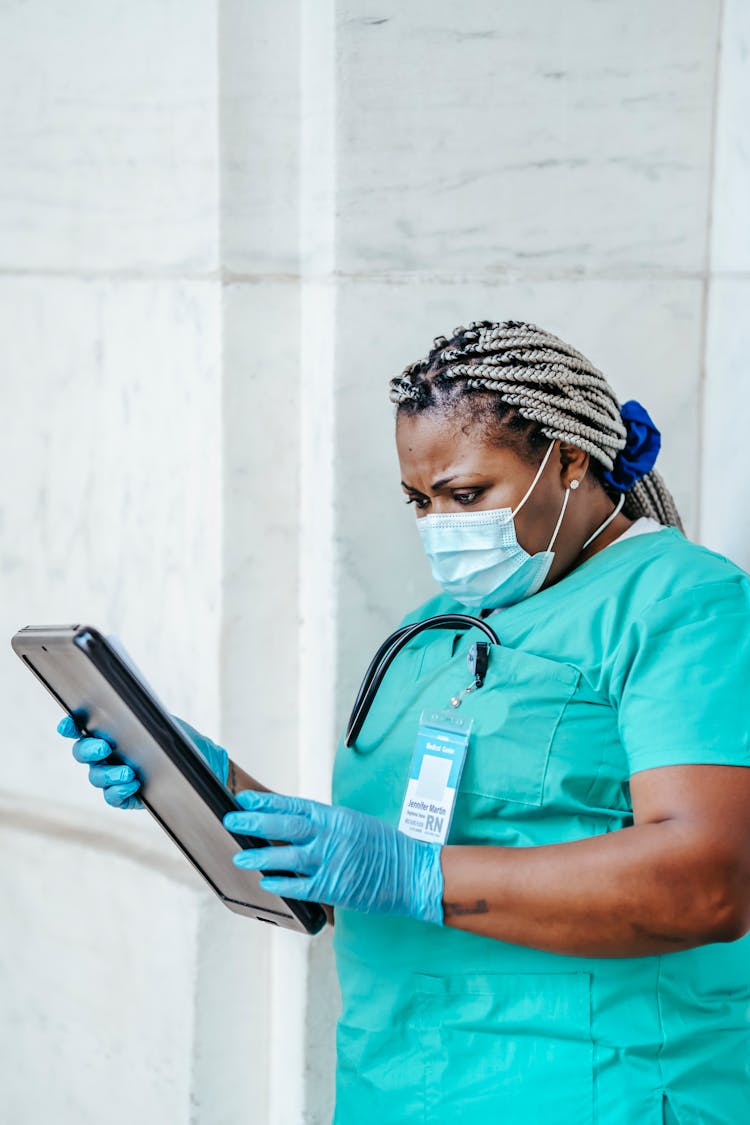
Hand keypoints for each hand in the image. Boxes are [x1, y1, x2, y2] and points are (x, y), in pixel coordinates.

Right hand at [57, 714, 228, 809]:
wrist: (204, 763)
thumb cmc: (180, 738)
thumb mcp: (164, 723)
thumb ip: (143, 720)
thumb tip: (131, 714)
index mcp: (112, 732)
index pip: (82, 728)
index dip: (70, 727)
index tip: (68, 726)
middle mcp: (107, 755)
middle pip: (83, 753)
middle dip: (89, 750)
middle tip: (104, 748)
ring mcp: (114, 776)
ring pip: (97, 776)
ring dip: (109, 774)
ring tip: (129, 772)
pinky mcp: (126, 796)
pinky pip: (113, 796)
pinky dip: (119, 791)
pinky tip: (133, 785)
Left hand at [222, 791, 443, 923]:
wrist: (412, 872)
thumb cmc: (384, 847)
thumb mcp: (354, 824)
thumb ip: (325, 824)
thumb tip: (294, 823)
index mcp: (335, 817)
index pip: (294, 805)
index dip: (267, 802)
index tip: (244, 799)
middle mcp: (332, 835)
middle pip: (286, 825)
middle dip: (255, 822)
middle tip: (232, 820)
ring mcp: (332, 861)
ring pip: (288, 856)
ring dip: (261, 856)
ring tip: (240, 857)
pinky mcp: (335, 886)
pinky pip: (301, 885)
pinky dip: (282, 883)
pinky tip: (267, 882)